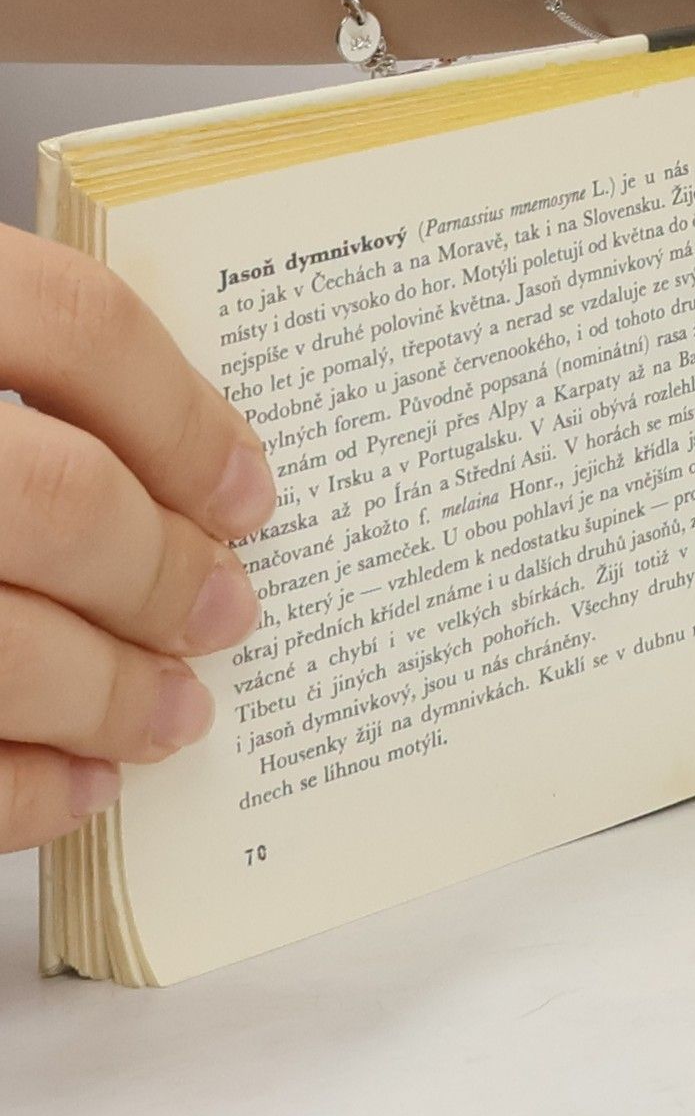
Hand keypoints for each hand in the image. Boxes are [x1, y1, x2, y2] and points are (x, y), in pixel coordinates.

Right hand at [0, 228, 274, 851]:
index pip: (68, 322)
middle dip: (165, 574)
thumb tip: (181, 471)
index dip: (184, 415)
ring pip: (2, 646)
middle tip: (226, 613)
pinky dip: (17, 792)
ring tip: (173, 713)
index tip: (248, 493)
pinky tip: (75, 789)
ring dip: (113, 697)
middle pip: (56, 498)